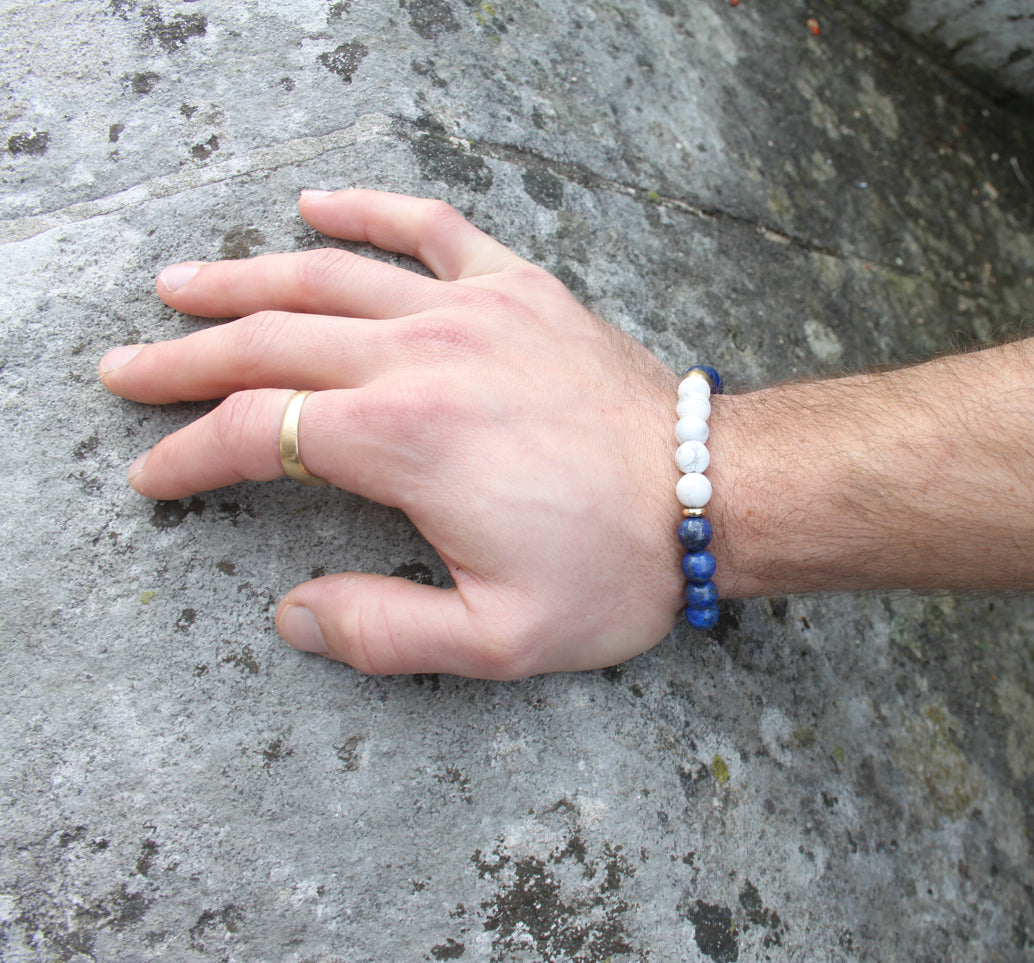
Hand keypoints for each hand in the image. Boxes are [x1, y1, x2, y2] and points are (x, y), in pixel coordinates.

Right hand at [100, 190, 686, 677]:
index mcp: (403, 441)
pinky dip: (368, 211)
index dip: (190, 458)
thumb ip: (383, 630)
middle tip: (125, 371)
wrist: (714, 494)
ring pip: (328, 276)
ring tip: (179, 287)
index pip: (257, 433)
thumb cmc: (616, 568)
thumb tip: (296, 615)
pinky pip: (432, 229)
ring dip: (244, 280)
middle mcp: (423, 356)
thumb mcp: (498, 640)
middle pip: (270, 341)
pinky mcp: (522, 287)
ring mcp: (473, 309)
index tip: (155, 479)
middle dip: (185, 361)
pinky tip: (317, 206)